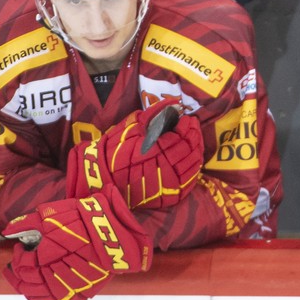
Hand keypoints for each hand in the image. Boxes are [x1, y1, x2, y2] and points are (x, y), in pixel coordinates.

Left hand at [2, 191, 152, 299]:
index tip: (20, 248)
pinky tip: (40, 292)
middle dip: (17, 273)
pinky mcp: (81, 293)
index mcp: (46, 257)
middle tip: (15, 265)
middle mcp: (55, 276)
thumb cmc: (82, 219)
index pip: (23, 265)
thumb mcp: (52, 214)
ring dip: (27, 288)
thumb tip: (8, 231)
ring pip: (39, 297)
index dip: (18, 256)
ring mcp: (69, 287)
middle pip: (27, 283)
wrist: (113, 231)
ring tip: (23, 279)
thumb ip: (27, 223)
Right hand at [66, 101, 203, 208]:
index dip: (187, 126)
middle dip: (194, 135)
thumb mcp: (132, 126)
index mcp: (155, 149)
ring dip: (197, 150)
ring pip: (192, 166)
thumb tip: (173, 104)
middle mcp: (164, 168)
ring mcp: (168, 185)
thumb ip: (154, 114)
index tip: (187, 118)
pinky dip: (193, 168)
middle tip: (193, 125)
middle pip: (190, 150)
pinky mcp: (169, 196)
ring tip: (194, 139)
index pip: (181, 136)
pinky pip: (189, 182)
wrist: (102, 175)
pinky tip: (192, 157)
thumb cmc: (115, 147)